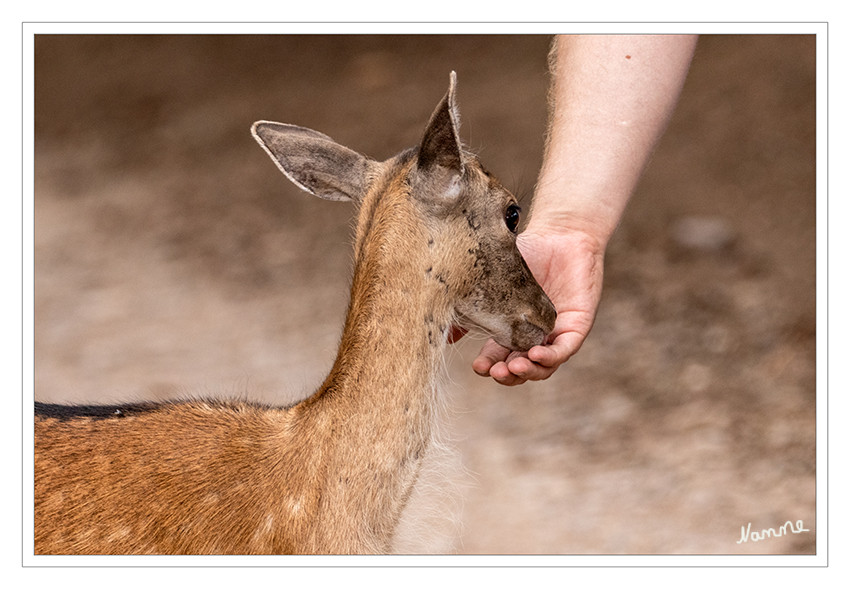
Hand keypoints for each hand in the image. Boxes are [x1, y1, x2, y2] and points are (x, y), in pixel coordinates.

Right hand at [471, 228, 604, 385]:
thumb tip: (442, 325)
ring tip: (512, 367)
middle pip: (519, 367)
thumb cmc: (527, 250)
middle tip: (494, 371)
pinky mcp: (577, 324)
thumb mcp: (493, 277)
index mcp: (510, 327)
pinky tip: (535, 355)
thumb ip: (471, 300)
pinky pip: (565, 349)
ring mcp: (554, 332)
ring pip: (542, 365)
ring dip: (527, 371)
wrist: (560, 231)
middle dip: (506, 374)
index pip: (498, 356)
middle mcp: (532, 334)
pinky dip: (550, 357)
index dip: (489, 365)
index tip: (477, 366)